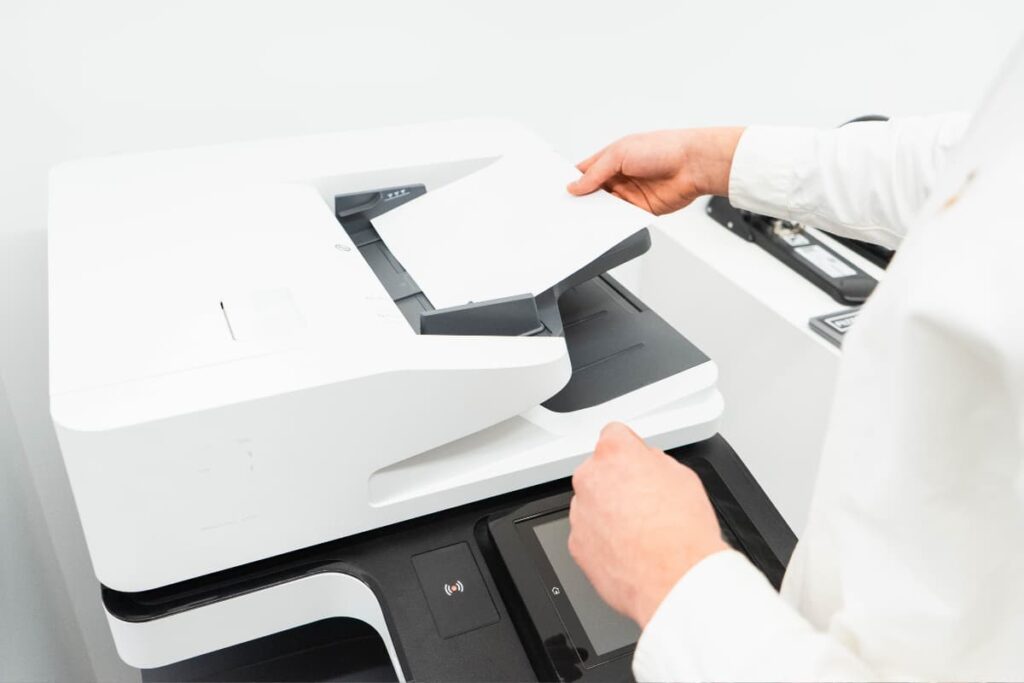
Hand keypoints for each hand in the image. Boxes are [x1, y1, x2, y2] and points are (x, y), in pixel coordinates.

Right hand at [566, 127, 744, 214]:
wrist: (693, 165)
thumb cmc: (663, 148)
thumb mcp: (620, 154)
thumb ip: (595, 172)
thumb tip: (575, 186)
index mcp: (611, 159)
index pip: (584, 172)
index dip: (571, 181)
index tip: (559, 192)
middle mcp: (619, 177)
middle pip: (592, 193)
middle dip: (581, 201)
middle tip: (567, 210)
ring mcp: (629, 194)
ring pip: (605, 209)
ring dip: (596, 213)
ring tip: (582, 219)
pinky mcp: (640, 210)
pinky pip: (621, 219)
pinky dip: (612, 223)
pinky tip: (604, 225)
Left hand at [568, 422, 728, 626]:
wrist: (674, 580)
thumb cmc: (682, 533)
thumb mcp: (683, 477)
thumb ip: (654, 462)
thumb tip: (648, 464)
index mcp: (614, 454)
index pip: (614, 434)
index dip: (630, 449)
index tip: (635, 460)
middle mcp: (590, 479)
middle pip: (599, 470)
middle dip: (617, 481)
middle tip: (645, 501)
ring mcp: (579, 512)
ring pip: (592, 503)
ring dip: (609, 511)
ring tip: (641, 530)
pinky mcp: (576, 543)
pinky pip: (588, 533)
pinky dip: (603, 539)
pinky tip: (629, 548)